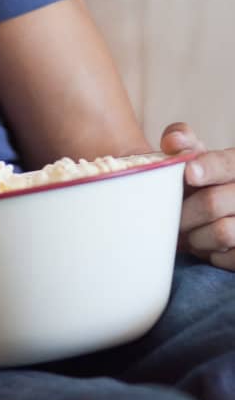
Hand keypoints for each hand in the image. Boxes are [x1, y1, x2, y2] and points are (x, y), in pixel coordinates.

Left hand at [160, 123, 234, 271]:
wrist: (221, 213)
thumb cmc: (204, 183)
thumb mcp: (198, 159)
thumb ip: (183, 143)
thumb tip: (172, 141)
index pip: (227, 163)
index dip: (209, 168)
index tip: (189, 173)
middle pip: (212, 202)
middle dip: (184, 213)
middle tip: (170, 218)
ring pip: (221, 232)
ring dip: (195, 237)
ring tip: (188, 233)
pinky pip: (228, 258)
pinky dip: (211, 255)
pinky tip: (206, 246)